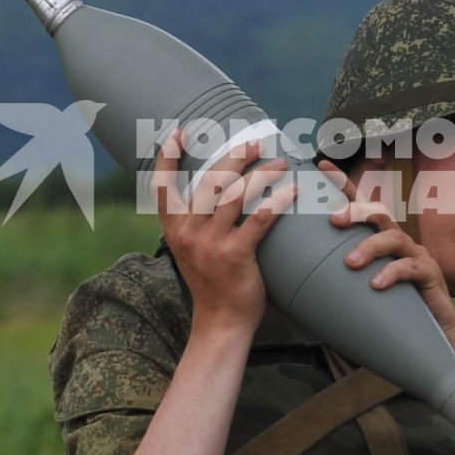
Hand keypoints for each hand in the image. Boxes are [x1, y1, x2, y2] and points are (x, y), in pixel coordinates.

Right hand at [155, 131, 295, 332]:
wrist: (221, 321)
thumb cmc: (212, 283)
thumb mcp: (192, 251)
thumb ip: (197, 223)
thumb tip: (217, 190)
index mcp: (175, 230)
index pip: (163, 188)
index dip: (168, 158)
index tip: (177, 133)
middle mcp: (188, 234)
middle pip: (209, 182)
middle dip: (233, 158)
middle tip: (254, 144)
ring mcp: (210, 244)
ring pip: (235, 195)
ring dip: (260, 174)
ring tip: (280, 163)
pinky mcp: (235, 256)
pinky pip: (258, 219)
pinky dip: (276, 201)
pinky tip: (290, 190)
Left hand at [317, 159, 454, 338]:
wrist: (429, 338)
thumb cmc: (390, 311)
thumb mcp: (361, 290)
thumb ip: (339, 281)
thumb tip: (294, 283)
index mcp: (381, 241)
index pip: (361, 205)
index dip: (344, 184)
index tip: (321, 165)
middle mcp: (399, 242)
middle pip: (378, 214)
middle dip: (356, 211)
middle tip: (333, 220)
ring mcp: (416, 256)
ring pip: (393, 238)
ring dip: (369, 247)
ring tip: (350, 263)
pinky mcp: (430, 275)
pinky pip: (410, 267)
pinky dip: (391, 273)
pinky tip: (375, 285)